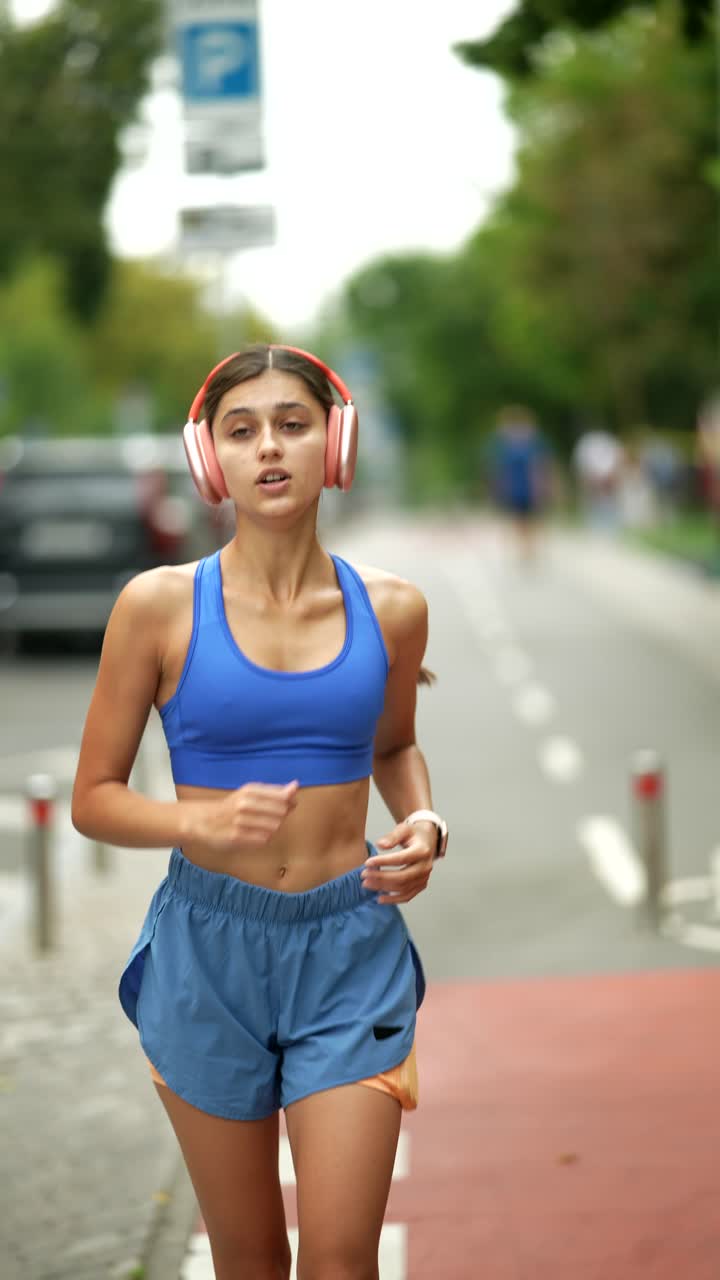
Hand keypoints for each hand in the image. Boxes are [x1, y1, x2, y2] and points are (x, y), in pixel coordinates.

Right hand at [185, 780, 299, 855]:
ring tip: (262, 826)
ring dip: (273, 828)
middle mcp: (244, 803)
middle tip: (271, 817)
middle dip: (282, 816)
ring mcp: (240, 821)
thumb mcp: (250, 793)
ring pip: (274, 826)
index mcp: (249, 790)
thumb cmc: (233, 806)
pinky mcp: (237, 837)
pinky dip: (264, 838)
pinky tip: (256, 835)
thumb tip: (296, 786)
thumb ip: (274, 791)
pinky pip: (264, 839)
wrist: (204, 820)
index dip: (289, 803)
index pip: (282, 796)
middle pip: (281, 812)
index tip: (285, 805)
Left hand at [361, 819, 435, 903]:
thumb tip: (380, 845)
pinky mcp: (421, 885)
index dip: (383, 862)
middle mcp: (425, 867)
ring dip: (383, 888)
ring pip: (403, 888)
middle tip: (364, 875)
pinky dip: (393, 900)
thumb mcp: (404, 829)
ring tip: (367, 884)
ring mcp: (424, 878)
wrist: (427, 840)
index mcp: (422, 851)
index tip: (367, 863)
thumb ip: (392, 837)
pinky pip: (407, 896)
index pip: (401, 859)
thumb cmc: (413, 834)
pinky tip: (380, 898)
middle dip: (381, 877)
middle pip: (402, 877)